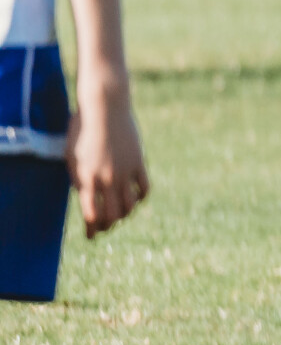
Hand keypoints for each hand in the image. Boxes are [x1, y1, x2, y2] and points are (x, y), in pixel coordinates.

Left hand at [65, 73, 147, 237]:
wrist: (105, 108)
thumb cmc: (81, 129)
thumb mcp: (71, 156)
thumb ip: (79, 178)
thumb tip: (86, 196)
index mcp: (87, 178)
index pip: (91, 214)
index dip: (92, 229)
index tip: (91, 236)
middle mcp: (107, 179)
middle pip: (112, 214)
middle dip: (108, 225)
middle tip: (105, 228)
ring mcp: (125, 171)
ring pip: (130, 205)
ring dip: (125, 214)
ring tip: (121, 215)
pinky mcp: (139, 162)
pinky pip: (144, 188)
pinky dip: (141, 198)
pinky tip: (136, 198)